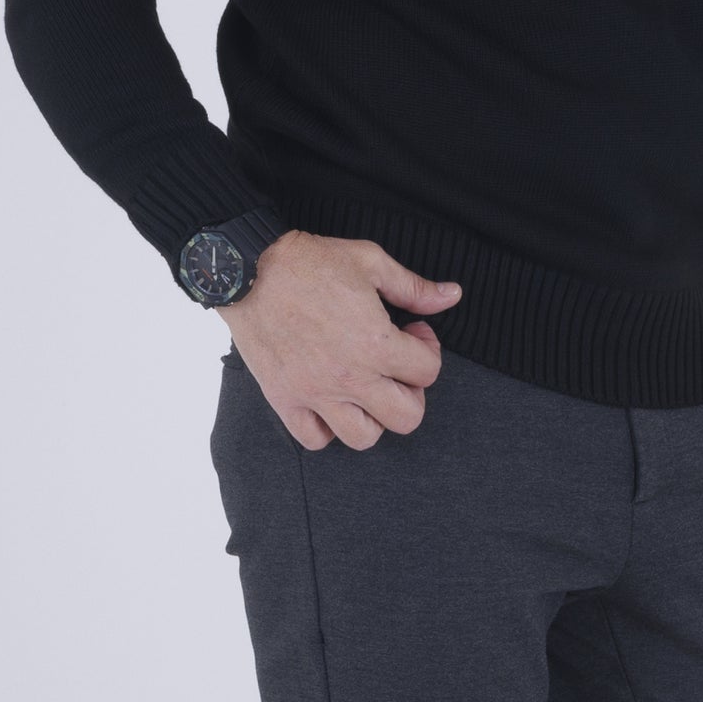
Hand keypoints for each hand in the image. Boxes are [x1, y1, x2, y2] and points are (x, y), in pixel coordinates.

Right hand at [220, 230, 461, 451]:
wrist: (249, 270)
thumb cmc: (309, 262)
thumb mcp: (370, 262)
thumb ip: (414, 286)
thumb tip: (452, 295)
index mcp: (375, 343)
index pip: (428, 371)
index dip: (428, 348)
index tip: (411, 332)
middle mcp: (349, 377)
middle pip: (406, 418)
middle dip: (411, 392)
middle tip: (396, 366)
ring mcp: (315, 394)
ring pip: (364, 438)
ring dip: (373, 415)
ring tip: (366, 386)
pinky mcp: (285, 400)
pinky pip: (315, 439)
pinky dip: (328, 427)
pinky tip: (330, 398)